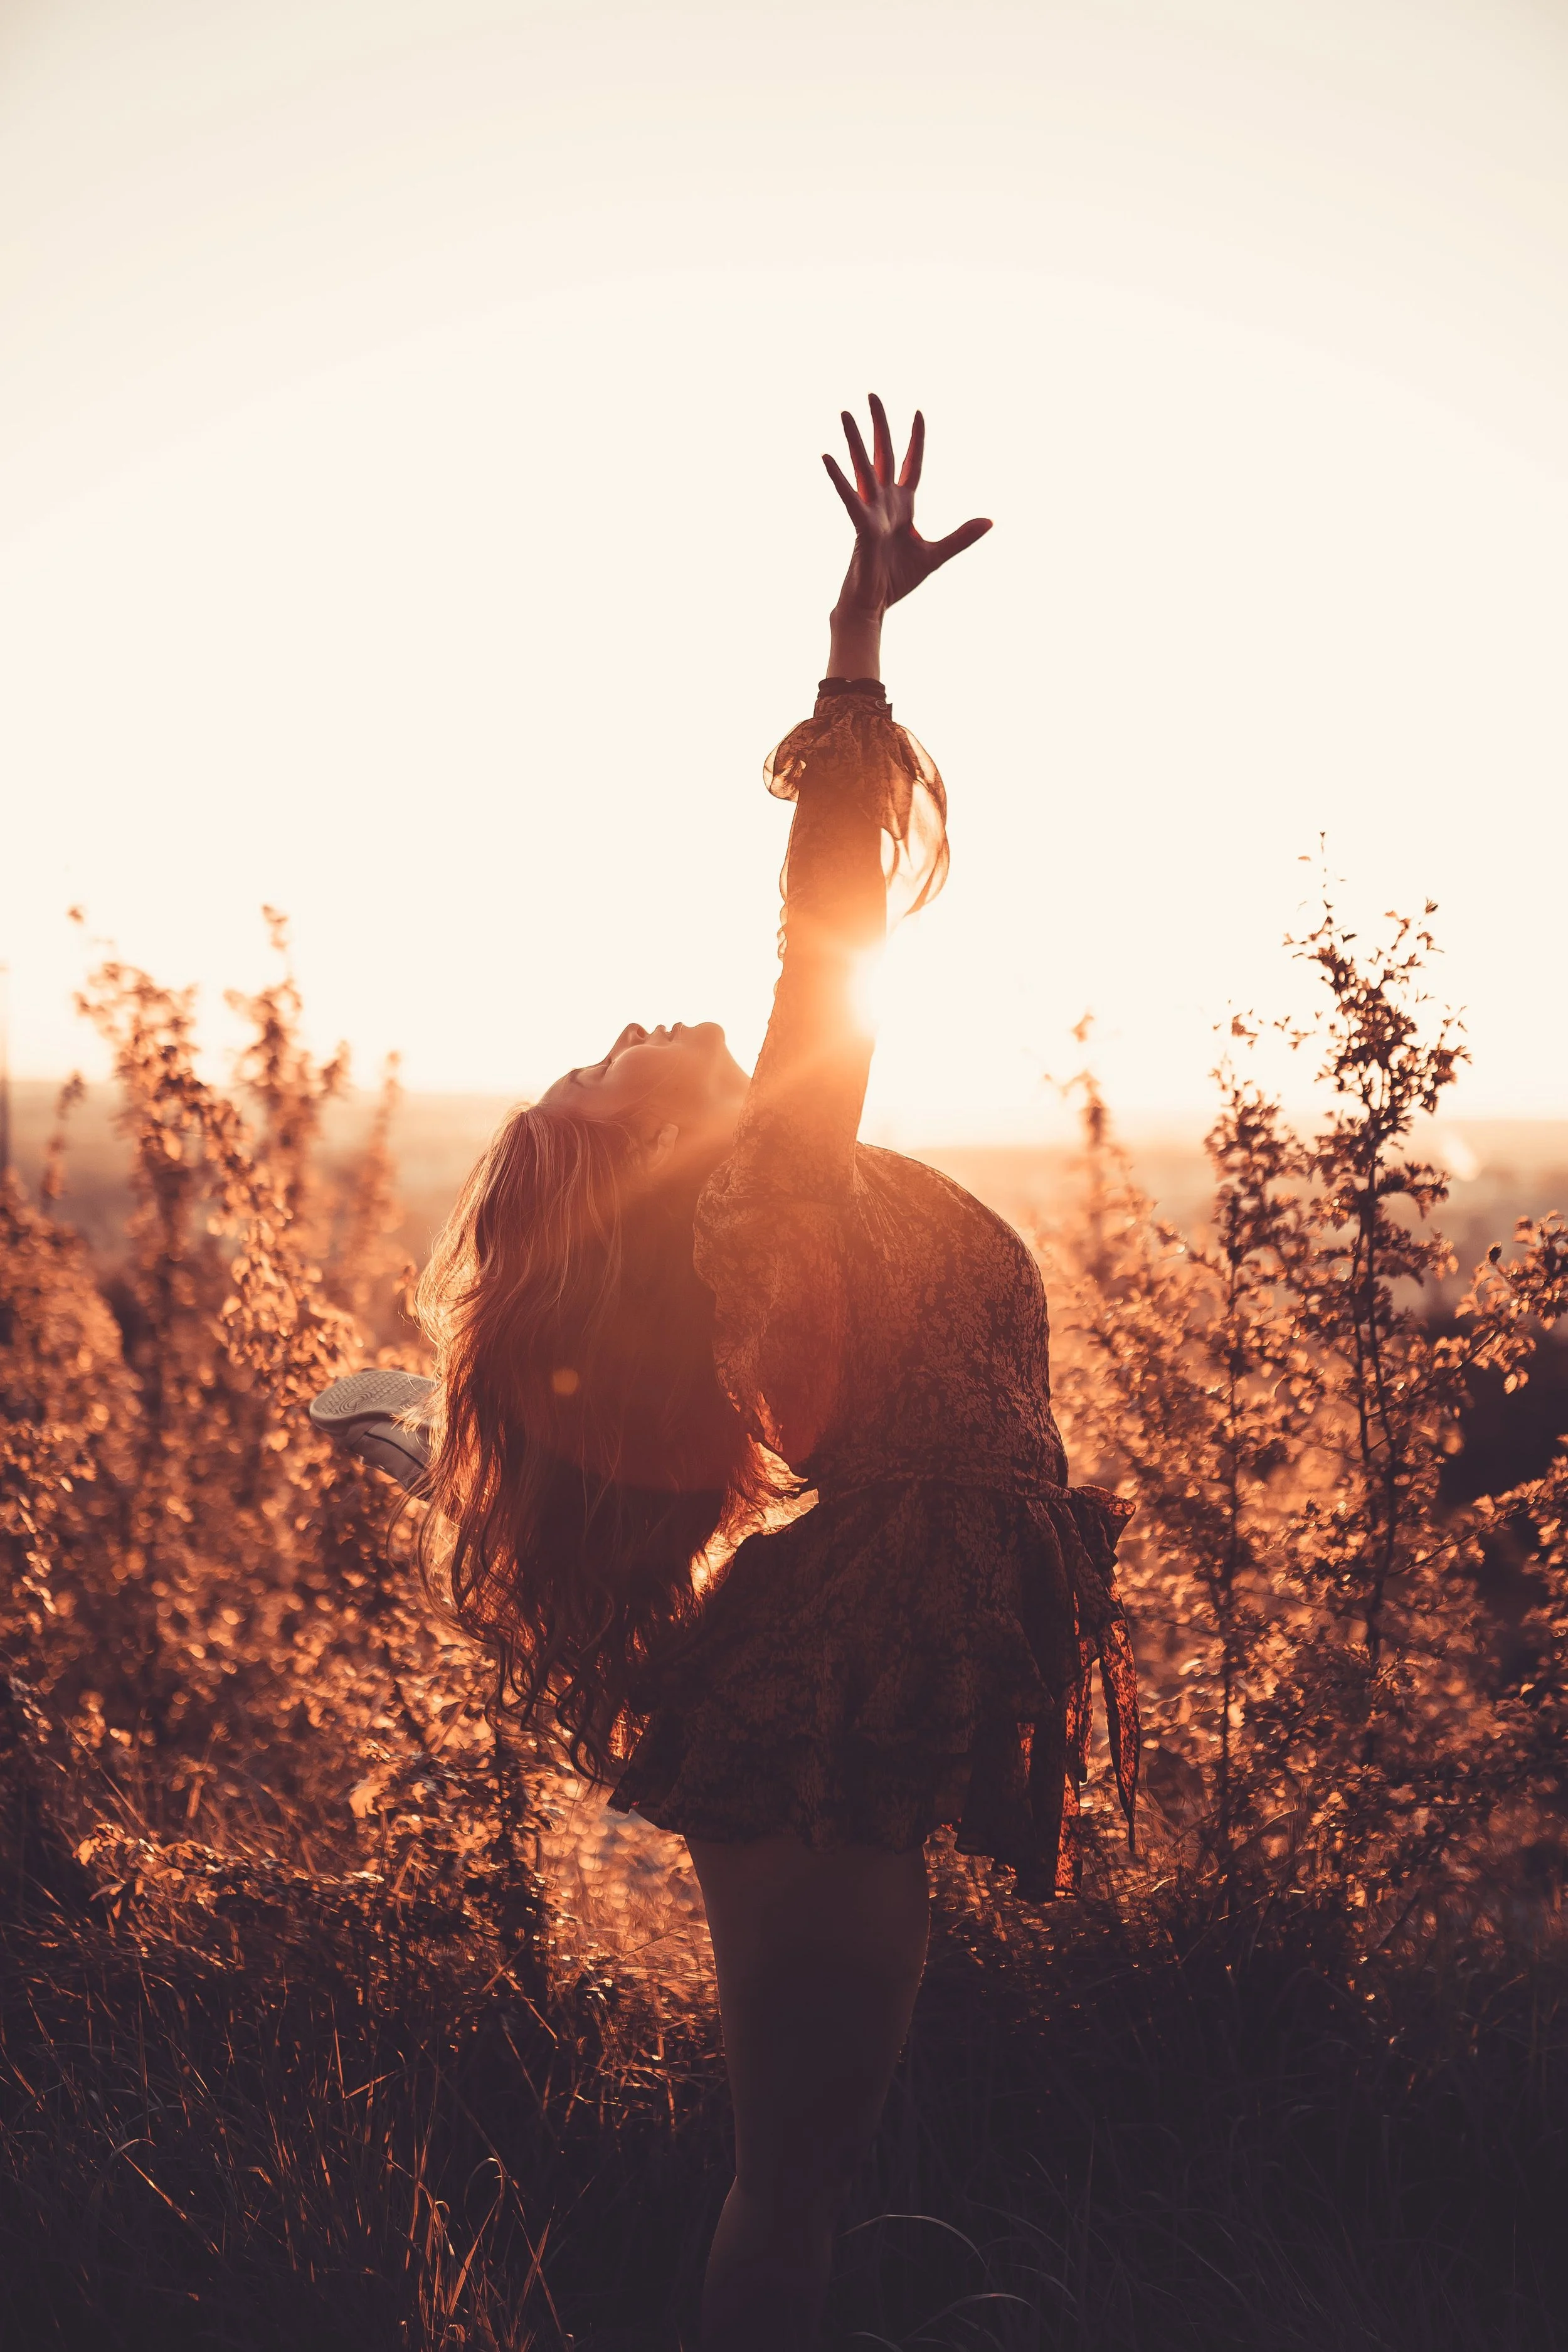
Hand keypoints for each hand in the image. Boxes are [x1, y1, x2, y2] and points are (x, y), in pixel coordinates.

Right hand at [824, 396, 991, 619]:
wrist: (875, 604)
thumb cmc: (898, 580)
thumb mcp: (936, 554)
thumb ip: (961, 536)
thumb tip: (990, 520)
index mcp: (903, 505)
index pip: (911, 464)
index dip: (916, 440)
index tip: (918, 413)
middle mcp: (884, 502)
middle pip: (883, 454)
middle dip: (880, 424)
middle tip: (872, 394)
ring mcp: (870, 511)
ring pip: (863, 467)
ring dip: (854, 439)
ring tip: (845, 412)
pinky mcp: (860, 525)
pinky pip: (848, 496)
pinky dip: (838, 477)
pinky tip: (826, 456)